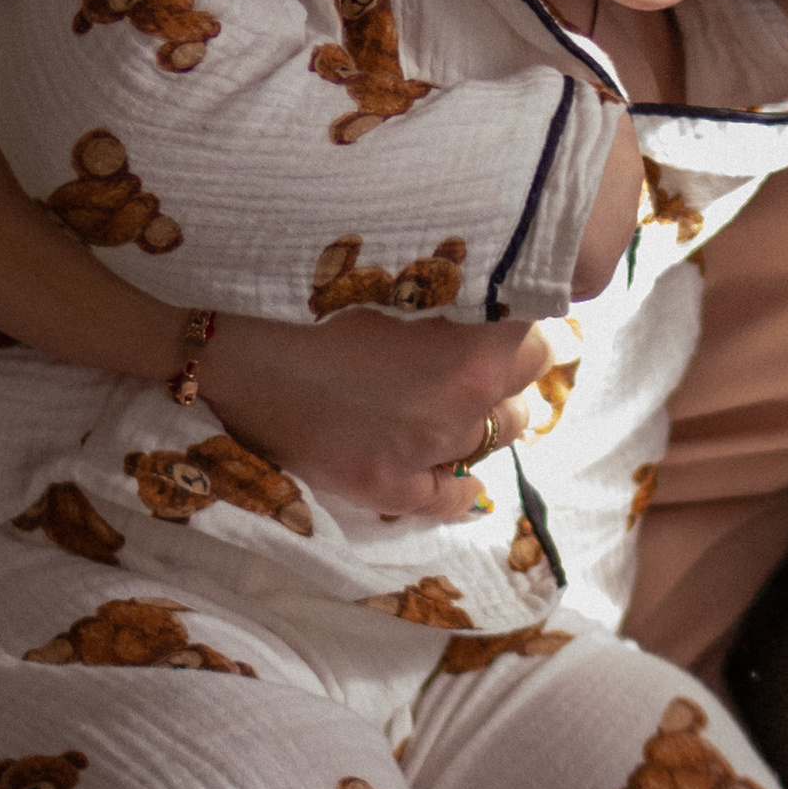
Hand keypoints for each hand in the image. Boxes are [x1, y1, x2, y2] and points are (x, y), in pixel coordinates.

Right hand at [197, 311, 551, 519]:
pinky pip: (452, 498)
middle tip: (462, 369)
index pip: (543, 347)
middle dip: (499, 387)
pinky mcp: (388, 485)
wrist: (244, 355)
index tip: (506, 334)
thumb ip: (461, 310)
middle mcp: (461, 406)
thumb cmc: (318, 307)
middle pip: (520, 403)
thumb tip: (510, 317)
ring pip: (491, 443)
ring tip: (440, 407)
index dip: (525, 338)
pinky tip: (450, 475)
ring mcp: (425, 451)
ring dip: (477, 426)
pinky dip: (459, 489)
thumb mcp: (402, 290)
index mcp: (471, 350)